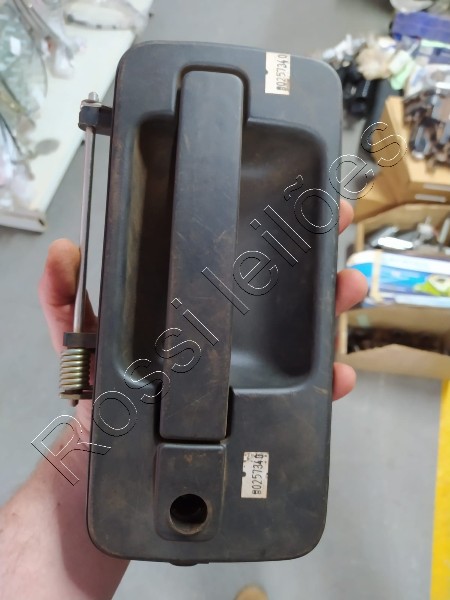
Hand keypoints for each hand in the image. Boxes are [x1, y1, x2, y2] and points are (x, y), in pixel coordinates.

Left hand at [38, 201, 366, 409]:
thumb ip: (64, 295)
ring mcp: (250, 367)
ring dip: (333, 307)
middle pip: (281, 288)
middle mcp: (228, 331)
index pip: (235, 260)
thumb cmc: (103, 396)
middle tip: (336, 229)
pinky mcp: (262, 405)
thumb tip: (65, 250)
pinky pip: (304, 391)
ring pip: (303, 330)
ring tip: (347, 290)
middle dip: (314, 255)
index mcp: (194, 307)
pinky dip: (328, 382)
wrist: (114, 460)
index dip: (265, 227)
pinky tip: (338, 376)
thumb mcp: (79, 337)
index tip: (296, 199)